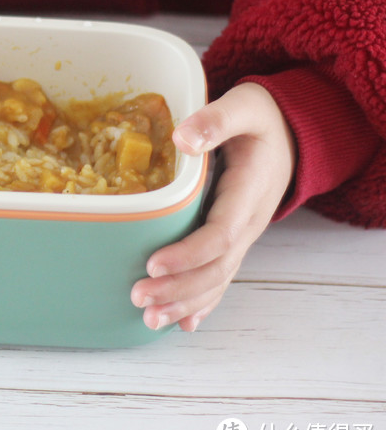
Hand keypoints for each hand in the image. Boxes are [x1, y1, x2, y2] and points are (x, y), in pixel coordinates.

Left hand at [130, 83, 295, 331]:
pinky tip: (180, 323)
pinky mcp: (235, 239)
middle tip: (138, 297)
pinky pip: (221, 277)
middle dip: (178, 288)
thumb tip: (183, 139)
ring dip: (184, 302)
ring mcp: (244, 235)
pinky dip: (202, 302)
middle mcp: (249, 221)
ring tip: (150, 318)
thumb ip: (216, 120)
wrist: (291, 132)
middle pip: (216, 267)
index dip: (188, 254)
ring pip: (218, 279)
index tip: (153, 264)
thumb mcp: (244, 106)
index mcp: (248, 192)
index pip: (221, 234)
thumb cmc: (261, 117)